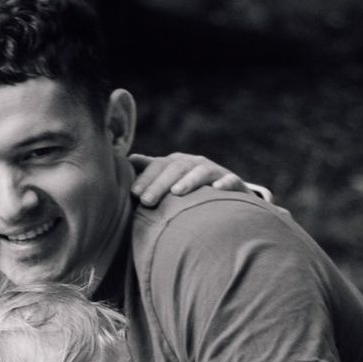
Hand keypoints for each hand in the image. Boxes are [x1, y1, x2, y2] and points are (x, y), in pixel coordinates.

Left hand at [132, 149, 267, 210]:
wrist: (227, 195)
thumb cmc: (189, 191)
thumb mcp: (170, 180)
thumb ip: (151, 171)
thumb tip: (128, 160)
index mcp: (176, 163)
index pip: (158, 166)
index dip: (146, 177)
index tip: (133, 193)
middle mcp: (194, 164)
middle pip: (176, 169)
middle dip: (160, 184)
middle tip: (146, 201)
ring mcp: (214, 172)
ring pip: (201, 172)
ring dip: (189, 180)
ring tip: (177, 192)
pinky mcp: (234, 182)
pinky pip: (230, 181)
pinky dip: (224, 184)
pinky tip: (216, 190)